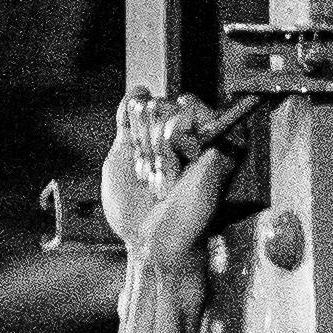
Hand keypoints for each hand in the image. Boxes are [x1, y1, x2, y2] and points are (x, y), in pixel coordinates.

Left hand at [99, 86, 243, 296]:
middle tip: (153, 172)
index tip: (135, 158)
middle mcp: (177, 133)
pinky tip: (181, 165)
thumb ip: (124, 126)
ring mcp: (198, 136)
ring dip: (159, 147)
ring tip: (167, 173)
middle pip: (153, 104)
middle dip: (145, 141)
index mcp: (153, 137)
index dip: (132, 127)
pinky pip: (190, 113)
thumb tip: (137, 91)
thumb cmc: (134, 213)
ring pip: (169, 108)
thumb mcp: (117, 162)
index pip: (139, 102)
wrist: (153, 240)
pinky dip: (177, 142)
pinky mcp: (216, 139)